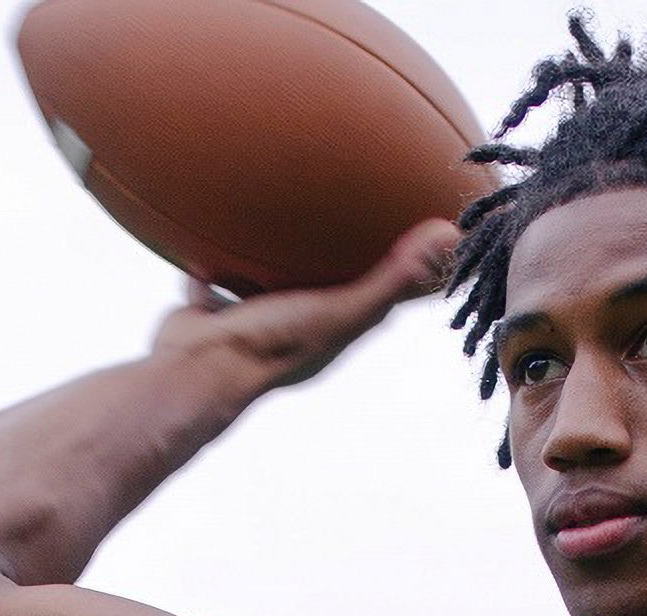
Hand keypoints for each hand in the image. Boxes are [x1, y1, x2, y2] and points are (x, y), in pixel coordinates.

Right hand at [150, 217, 459, 390]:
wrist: (197, 369)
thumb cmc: (276, 345)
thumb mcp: (343, 308)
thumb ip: (394, 277)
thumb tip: (450, 235)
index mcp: (334, 329)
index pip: (382, 296)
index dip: (406, 269)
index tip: (426, 234)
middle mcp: (297, 326)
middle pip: (329, 286)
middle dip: (343, 256)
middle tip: (361, 215)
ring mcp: (253, 319)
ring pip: (271, 280)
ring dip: (278, 257)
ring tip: (287, 215)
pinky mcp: (214, 310)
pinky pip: (218, 278)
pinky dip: (217, 261)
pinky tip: (217, 223)